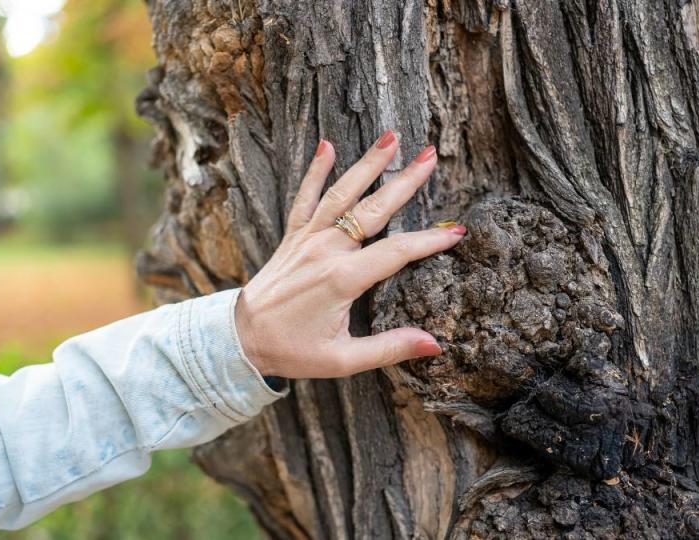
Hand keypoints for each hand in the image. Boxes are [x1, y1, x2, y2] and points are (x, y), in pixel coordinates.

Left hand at [235, 130, 465, 377]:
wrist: (241, 338)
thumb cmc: (292, 350)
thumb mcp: (342, 360)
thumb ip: (389, 348)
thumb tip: (434, 345)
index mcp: (343, 278)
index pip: (397, 251)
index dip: (430, 241)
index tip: (457, 231)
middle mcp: (326, 250)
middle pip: (374, 209)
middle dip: (405, 181)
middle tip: (429, 156)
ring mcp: (307, 238)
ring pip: (342, 194)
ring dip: (367, 163)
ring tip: (390, 136)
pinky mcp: (292, 237)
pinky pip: (304, 198)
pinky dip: (315, 171)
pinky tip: (326, 145)